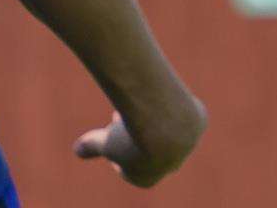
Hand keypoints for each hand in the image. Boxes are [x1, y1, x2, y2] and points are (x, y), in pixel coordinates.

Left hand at [74, 96, 206, 187]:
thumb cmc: (133, 137)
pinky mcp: (199, 123)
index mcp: (146, 179)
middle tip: (122, 115)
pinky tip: (162, 98)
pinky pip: (185, 116)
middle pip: (152, 151)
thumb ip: (92, 146)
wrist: (167, 121)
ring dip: (155, 121)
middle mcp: (171, 166)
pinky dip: (174, 109)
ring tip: (140, 104)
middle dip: (137, 136)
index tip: (111, 133)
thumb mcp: (107, 141)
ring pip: (170, 132)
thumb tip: (77, 150)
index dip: (119, 151)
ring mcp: (189, 145)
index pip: (130, 170)